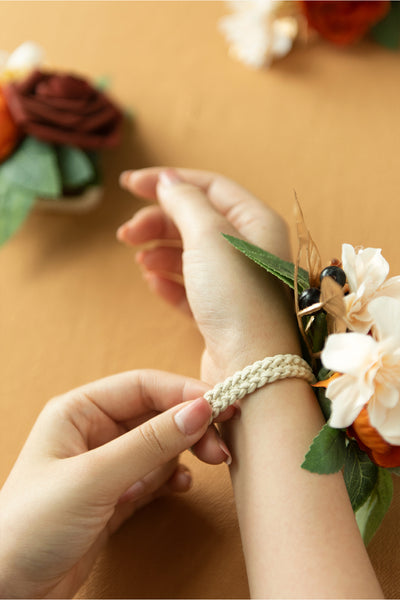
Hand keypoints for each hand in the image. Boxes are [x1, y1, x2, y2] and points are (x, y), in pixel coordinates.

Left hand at [0, 370, 232, 598]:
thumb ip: (150, 443)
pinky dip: (173, 478)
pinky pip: (156, 476)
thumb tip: (200, 409)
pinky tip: (181, 487)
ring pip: (160, 444)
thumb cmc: (31, 525)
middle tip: (220, 444)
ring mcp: (106, 465)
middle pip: (156, 414)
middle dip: (190, 425)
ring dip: (187, 451)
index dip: (183, 391)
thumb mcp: (94, 477)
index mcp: (79, 411)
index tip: (220, 404)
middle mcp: (93, 432)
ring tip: (210, 463)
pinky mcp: (116, 496)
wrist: (9, 591)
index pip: (142, 386)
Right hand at [118, 168, 300, 383]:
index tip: (129, 185)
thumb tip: (168, 181)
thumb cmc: (237, 300)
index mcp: (256, 223)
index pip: (209, 187)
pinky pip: (192, 288)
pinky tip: (152, 281)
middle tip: (125, 234)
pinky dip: (169, 281)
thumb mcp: (209, 237)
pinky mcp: (224, 314)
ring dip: (160, 250)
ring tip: (138, 259)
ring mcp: (237, 284)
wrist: (253, 371)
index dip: (168, 182)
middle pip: (196, 220)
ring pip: (191, 254)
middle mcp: (251, 251)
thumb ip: (186, 203)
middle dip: (158, 221)